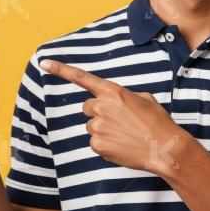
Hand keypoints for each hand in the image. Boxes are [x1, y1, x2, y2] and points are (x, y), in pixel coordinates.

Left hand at [39, 59, 190, 174]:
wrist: (165, 147)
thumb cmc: (157, 122)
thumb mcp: (143, 99)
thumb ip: (122, 97)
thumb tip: (115, 104)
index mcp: (113, 91)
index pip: (81, 78)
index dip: (60, 69)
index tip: (44, 63)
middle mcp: (101, 106)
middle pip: (88, 107)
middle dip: (99, 112)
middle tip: (119, 120)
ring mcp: (97, 126)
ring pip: (92, 126)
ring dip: (103, 129)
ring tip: (124, 134)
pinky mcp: (97, 145)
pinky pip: (95, 142)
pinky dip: (106, 144)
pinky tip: (122, 145)